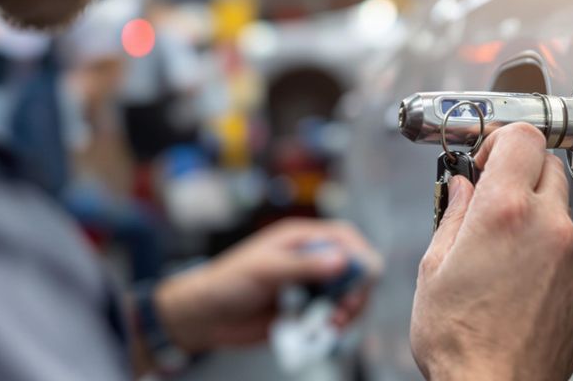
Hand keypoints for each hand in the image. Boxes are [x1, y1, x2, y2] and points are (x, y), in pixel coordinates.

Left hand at [154, 218, 382, 352]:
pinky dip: (332, 327)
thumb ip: (303, 266)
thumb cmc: (227, 282)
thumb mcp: (265, 270)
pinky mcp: (304, 312)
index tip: (368, 277)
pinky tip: (322, 333)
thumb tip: (342, 260)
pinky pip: (330, 318)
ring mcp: (308, 287)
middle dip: (356, 291)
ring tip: (331, 325)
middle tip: (346, 310)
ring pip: (346, 297)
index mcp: (301, 239)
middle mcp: (309, 261)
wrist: (204, 317)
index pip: (344, 238)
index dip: (361, 255)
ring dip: (346, 312)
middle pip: (352, 270)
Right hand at [410, 123, 572, 380]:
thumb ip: (454, 216)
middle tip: (494, 199)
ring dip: (536, 216)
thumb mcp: (434, 268)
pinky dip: (548, 254)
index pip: (524, 137)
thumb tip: (462, 188)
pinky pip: (569, 252)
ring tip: (502, 252)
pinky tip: (519, 284)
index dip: (502, 140)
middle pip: (550, 167)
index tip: (486, 161)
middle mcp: (549, 227)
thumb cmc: (459, 340)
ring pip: (562, 212)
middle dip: (521, 173)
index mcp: (506, 211)